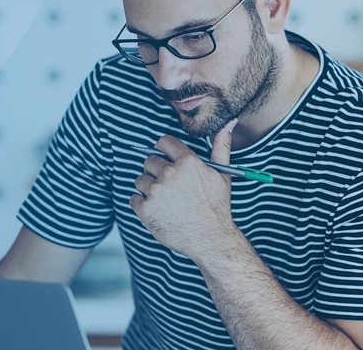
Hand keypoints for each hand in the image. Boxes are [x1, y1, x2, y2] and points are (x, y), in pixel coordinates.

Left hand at [130, 119, 238, 259]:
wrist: (210, 239)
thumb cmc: (217, 207)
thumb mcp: (222, 174)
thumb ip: (221, 147)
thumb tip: (228, 124)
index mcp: (187, 162)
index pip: (163, 142)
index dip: (164, 149)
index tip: (166, 158)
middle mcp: (169, 174)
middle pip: (149, 160)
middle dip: (156, 170)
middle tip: (169, 185)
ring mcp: (155, 192)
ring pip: (140, 180)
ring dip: (149, 187)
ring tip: (165, 199)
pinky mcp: (145, 209)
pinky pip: (134, 198)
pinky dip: (142, 204)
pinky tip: (157, 209)